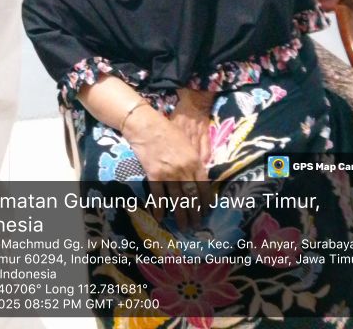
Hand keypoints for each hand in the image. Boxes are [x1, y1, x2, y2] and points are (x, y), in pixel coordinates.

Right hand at [122, 102, 208, 229]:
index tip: (206, 211)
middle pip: (192, 196)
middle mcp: (184, 169)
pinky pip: (159, 196)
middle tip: (197, 225)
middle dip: (195, 213)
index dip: (206, 201)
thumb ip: (194, 159)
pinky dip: (159, 209)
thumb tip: (200, 176)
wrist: (146, 125)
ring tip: (183, 226)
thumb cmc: (167, 131)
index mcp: (195, 161)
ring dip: (181, 216)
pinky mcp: (154, 175)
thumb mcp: (187, 143)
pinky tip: (160, 218)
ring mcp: (169, 173)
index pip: (204, 186)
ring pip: (178, 200)